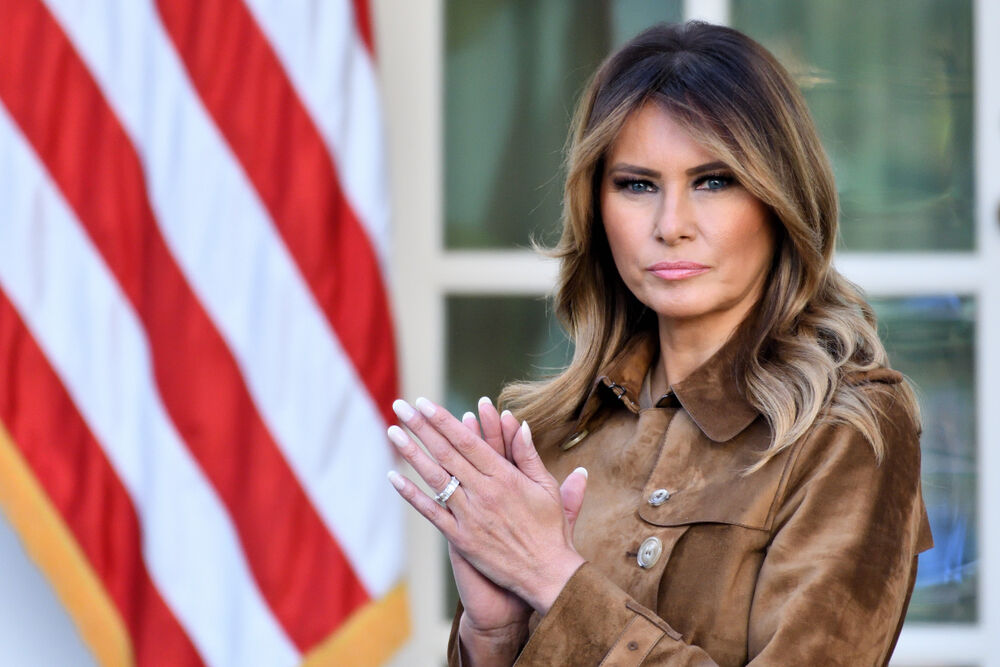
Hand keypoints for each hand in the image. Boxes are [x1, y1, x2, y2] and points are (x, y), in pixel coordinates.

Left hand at [387, 397, 586, 615]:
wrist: (547, 574)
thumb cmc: (550, 530)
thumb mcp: (546, 487)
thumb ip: (528, 455)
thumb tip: (519, 423)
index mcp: (505, 476)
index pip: (467, 441)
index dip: (444, 421)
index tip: (425, 403)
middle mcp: (484, 493)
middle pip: (446, 453)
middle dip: (421, 427)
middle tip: (401, 406)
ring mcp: (470, 516)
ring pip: (435, 478)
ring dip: (412, 453)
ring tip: (393, 431)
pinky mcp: (461, 539)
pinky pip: (432, 513)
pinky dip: (412, 495)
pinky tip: (394, 478)